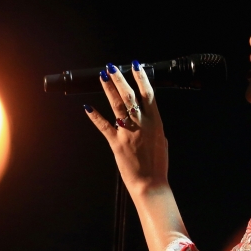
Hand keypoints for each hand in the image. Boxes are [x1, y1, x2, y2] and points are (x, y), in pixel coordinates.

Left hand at [85, 62, 168, 197]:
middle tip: (112, 67)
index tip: (136, 66)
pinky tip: (87, 107)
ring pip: (117, 106)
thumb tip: (149, 121)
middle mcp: (142, 124)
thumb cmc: (158, 166)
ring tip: (102, 76)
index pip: (149, 95)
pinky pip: (103, 127)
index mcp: (156, 123)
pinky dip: (95, 116)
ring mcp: (128, 133)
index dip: (141, 78)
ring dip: (109, 89)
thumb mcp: (162, 142)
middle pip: (130, 96)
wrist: (151, 184)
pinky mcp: (116, 144)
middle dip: (120, 79)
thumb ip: (155, 128)